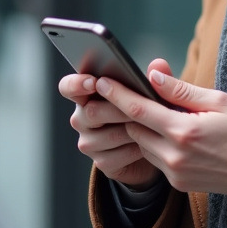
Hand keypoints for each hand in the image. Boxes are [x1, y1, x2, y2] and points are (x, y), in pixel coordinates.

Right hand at [59, 67, 164, 188]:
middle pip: (91, 112)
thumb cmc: (148, 112)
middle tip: (140, 108)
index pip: (68, 87)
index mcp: (87, 95)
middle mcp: (82, 119)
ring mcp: (89, 143)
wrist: (155, 148)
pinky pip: (115, 157)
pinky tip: (147, 145)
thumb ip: (155, 78)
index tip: (93, 82)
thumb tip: (158, 64)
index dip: (76, 84)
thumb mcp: (152, 93)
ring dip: (130, 130)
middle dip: (118, 109)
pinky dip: (134, 151)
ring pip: (105, 136)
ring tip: (150, 126)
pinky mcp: (101, 163)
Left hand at [96, 60, 226, 203]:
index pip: (138, 110)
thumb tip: (153, 76)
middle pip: (133, 129)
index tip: (101, 82)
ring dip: (140, 127)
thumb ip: (181, 91)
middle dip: (126, 110)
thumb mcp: (220, 101)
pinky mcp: (180, 184)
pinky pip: (155, 159)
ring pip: (141, 144)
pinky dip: (153, 142)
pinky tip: (164, 130)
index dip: (116, 94)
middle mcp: (175, 156)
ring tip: (147, 108)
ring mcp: (176, 173)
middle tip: (122, 90)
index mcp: (184, 132)